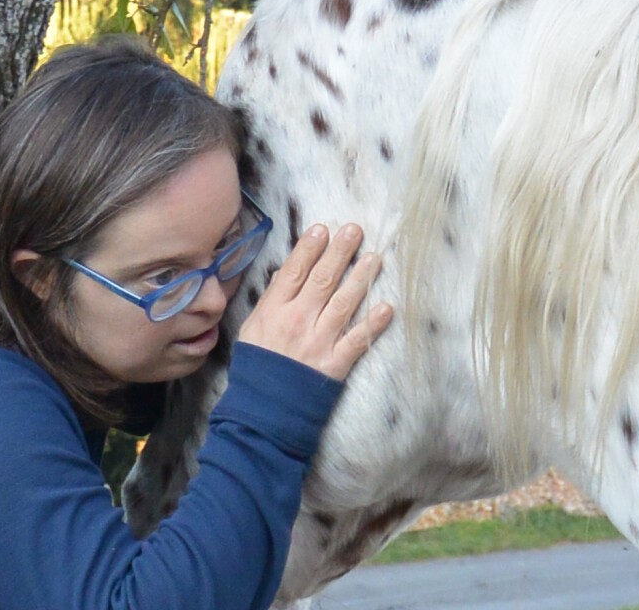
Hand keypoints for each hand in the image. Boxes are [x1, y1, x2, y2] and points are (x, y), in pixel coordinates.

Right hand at [238, 223, 392, 380]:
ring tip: (375, 258)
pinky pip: (357, 340)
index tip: (322, 229)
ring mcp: (318, 342)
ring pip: (343, 303)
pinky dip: (373, 325)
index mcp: (274, 311)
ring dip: (361, 279)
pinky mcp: (335, 364)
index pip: (295, 273)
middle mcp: (298, 322)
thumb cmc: (257, 367)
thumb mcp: (252, 329)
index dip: (309, 249)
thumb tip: (287, 272)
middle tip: (354, 230)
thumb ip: (271, 300)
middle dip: (340, 253)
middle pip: (322, 280)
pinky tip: (387, 308)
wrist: (262, 411)